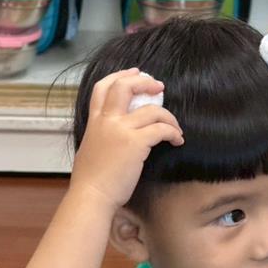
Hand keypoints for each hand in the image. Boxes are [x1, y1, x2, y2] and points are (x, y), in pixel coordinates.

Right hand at [70, 68, 183, 210]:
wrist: (91, 195)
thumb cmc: (91, 181)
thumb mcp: (91, 148)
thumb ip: (101, 135)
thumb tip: (114, 136)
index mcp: (94, 121)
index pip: (103, 87)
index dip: (120, 75)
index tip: (135, 72)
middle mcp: (106, 120)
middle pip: (125, 86)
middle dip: (145, 81)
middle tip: (160, 86)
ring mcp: (121, 130)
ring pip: (152, 109)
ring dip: (169, 117)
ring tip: (176, 128)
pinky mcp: (135, 143)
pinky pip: (161, 129)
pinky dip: (173, 133)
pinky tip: (177, 141)